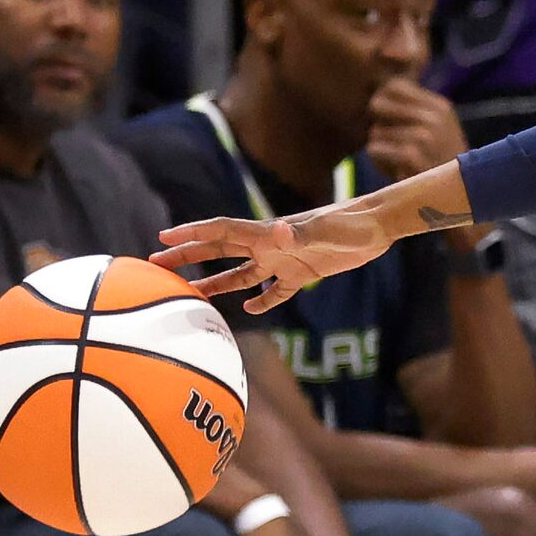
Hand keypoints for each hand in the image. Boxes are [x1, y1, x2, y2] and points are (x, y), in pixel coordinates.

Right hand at [158, 205, 395, 313]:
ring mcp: (285, 260)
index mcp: (267, 233)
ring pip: (242, 274)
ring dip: (218, 283)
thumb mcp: (323, 231)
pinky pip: (277, 291)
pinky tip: (251, 310)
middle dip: (189, 258)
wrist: (377, 227)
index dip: (192, 234)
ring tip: (193, 294)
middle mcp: (269, 246)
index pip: (221, 232)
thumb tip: (274, 231)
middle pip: (220, 252)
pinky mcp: (303, 274)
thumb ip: (296, 234)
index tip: (162, 238)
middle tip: (158, 265)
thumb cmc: (351, 225)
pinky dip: (263, 300)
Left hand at [363, 80, 470, 181]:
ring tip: (401, 163)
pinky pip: (375, 149)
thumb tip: (378, 91)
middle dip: (379, 125)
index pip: (393, 86)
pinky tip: (398, 172)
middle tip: (394, 146)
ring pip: (375, 131)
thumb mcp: (433, 130)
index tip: (392, 124)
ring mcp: (425, 135)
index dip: (384, 104)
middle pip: (379, 104)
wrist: (458, 201)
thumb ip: (410, 110)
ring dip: (380, 150)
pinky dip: (380, 163)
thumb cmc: (438, 166)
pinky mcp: (413, 155)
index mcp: (439, 106)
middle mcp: (434, 116)